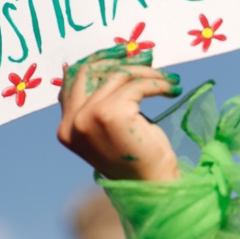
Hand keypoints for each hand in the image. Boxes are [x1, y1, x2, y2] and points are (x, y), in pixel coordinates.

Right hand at [57, 46, 182, 180]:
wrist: (153, 186)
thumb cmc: (139, 158)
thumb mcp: (114, 128)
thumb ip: (102, 103)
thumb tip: (112, 65)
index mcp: (67, 128)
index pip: (73, 80)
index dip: (98, 61)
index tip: (122, 52)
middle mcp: (72, 122)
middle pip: (90, 72)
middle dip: (119, 59)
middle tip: (147, 57)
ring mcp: (88, 117)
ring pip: (117, 75)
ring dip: (147, 73)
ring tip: (169, 80)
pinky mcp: (111, 113)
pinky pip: (137, 85)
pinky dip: (158, 83)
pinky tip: (172, 89)